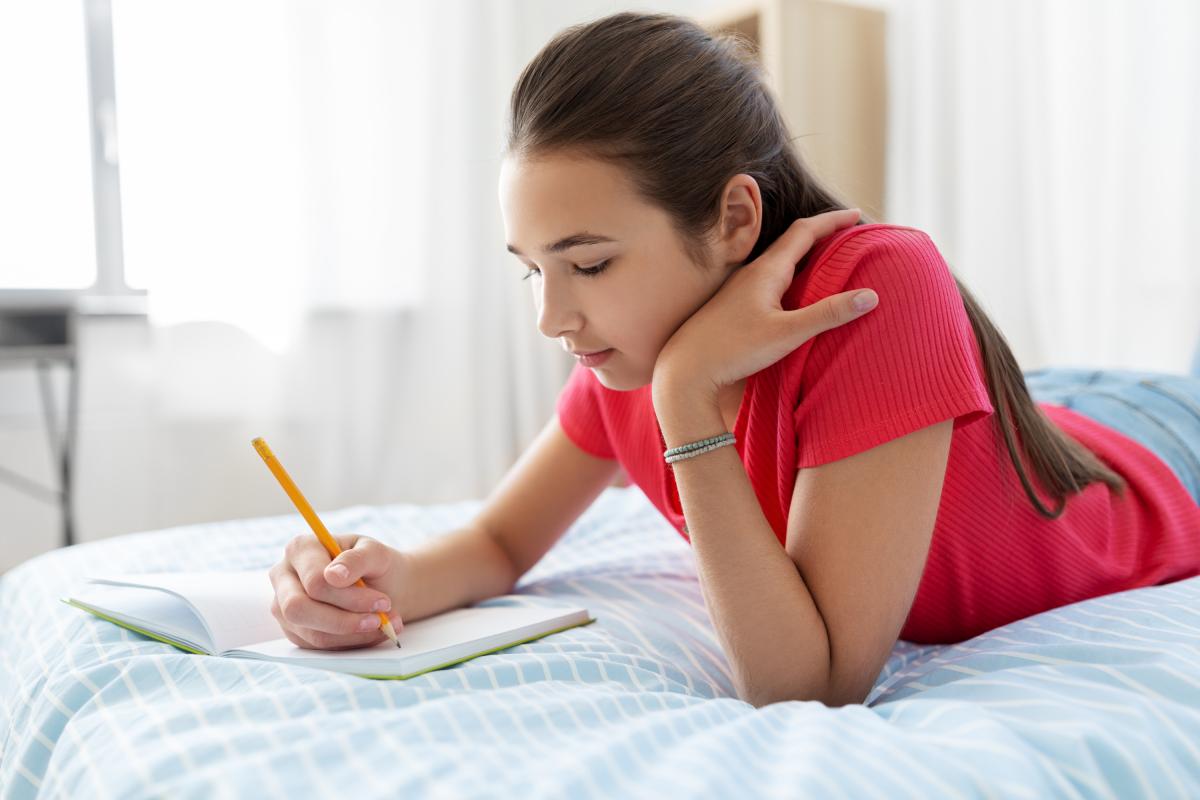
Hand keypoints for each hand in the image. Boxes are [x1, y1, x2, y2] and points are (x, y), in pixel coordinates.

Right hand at [268, 533, 408, 649]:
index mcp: (300, 549)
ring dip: (353, 634)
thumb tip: (333, 575)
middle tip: (378, 621)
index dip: (349, 597)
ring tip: (384, 625)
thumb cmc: (374, 564)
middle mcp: (284, 578)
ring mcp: (284, 607)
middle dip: (344, 621)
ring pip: (312, 633)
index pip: (314, 581)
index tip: (382, 602)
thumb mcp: (375, 553)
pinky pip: (319, 646)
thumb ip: (356, 559)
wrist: (381, 584)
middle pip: (299, 609)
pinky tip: (372, 632)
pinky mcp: (295, 631)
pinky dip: (351, 642)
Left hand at [652, 209, 877, 399]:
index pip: (803, 232)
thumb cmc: (733, 351)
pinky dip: (789, 276)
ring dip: (804, 256)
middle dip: (821, 235)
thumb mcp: (787, 334)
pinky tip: (792, 292)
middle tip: (847, 234)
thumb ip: (827, 314)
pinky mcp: (733, 307)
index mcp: (765, 272)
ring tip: (826, 259)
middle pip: (791, 243)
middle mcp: (750, 274)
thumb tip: (870, 296)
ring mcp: (739, 290)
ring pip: (778, 263)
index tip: (856, 214)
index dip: (831, 221)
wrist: (684, 370)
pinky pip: (768, 281)